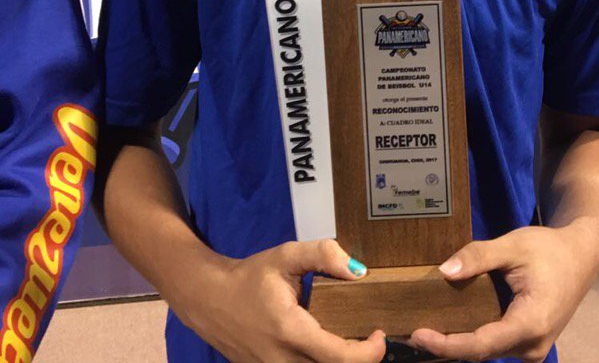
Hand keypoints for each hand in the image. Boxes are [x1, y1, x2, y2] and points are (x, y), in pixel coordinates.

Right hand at [178, 237, 385, 362]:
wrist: (210, 300)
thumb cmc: (251, 277)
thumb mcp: (287, 256)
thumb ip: (323, 255)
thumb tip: (358, 270)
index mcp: (290, 331)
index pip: (340, 358)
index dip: (369, 353)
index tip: (379, 334)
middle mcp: (283, 361)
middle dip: (360, 359)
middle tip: (369, 337)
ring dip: (340, 362)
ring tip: (351, 342)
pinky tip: (328, 347)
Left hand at [409, 221, 598, 362]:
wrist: (580, 256)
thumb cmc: (549, 249)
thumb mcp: (513, 245)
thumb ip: (479, 257)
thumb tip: (444, 272)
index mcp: (530, 324)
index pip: (481, 345)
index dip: (447, 344)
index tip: (418, 335)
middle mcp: (532, 346)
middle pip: (481, 354)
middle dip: (445, 346)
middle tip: (408, 333)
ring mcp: (532, 349)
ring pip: (487, 353)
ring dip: (457, 345)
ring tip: (423, 331)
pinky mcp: (528, 344)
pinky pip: (495, 346)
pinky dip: (471, 339)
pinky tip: (448, 327)